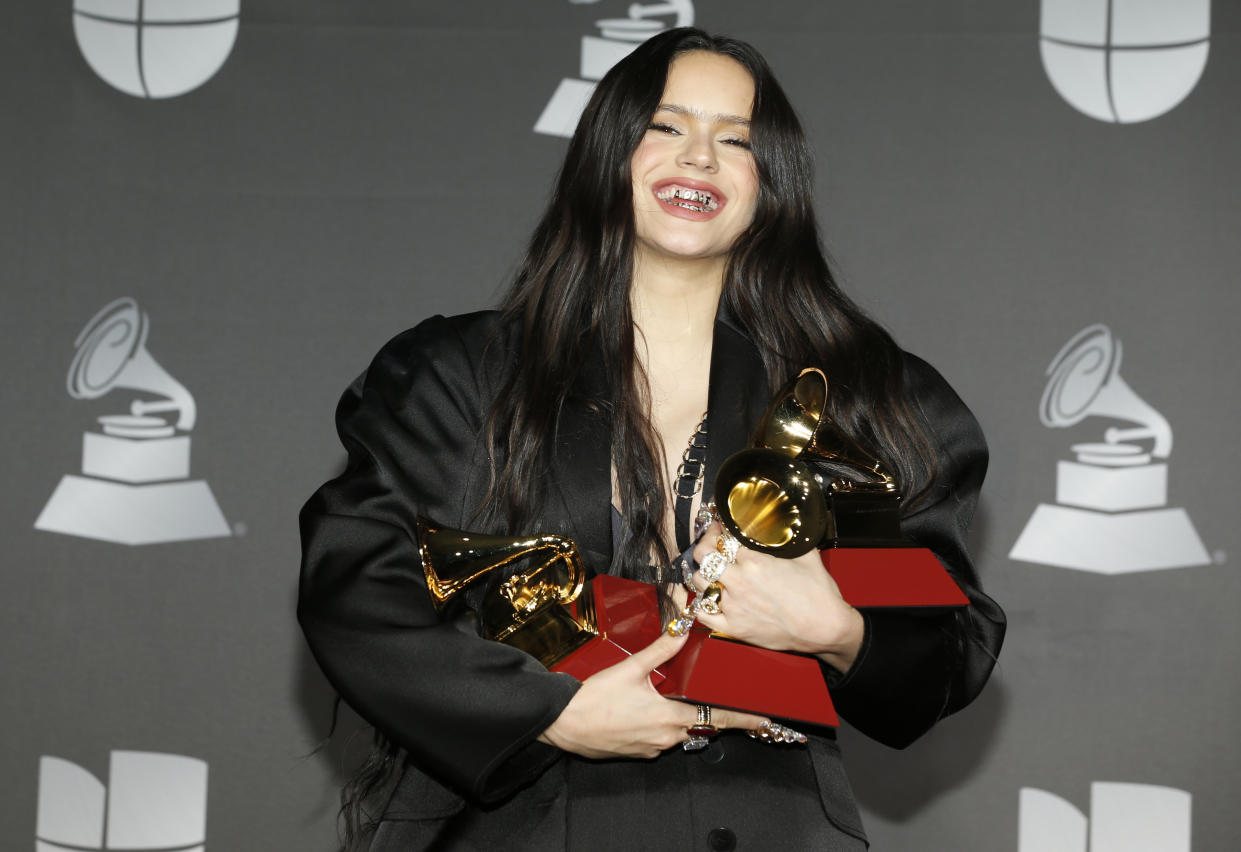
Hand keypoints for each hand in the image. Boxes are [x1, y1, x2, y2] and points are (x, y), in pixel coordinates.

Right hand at [538, 630, 768, 758]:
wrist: (563, 723)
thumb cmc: (595, 698)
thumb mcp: (631, 669)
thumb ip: (661, 650)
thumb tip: (682, 628)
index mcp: (670, 718)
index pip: (717, 720)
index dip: (743, 720)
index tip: (765, 721)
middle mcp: (666, 739)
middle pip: (698, 726)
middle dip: (702, 711)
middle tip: (706, 696)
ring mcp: (651, 749)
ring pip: (677, 733)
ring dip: (677, 717)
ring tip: (663, 698)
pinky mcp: (636, 753)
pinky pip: (658, 739)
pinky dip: (658, 725)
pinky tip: (641, 710)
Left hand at [690, 522, 863, 670]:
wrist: (825, 628)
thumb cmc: (819, 594)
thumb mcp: (806, 553)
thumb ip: (788, 536)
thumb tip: (784, 521)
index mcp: (754, 560)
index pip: (722, 537)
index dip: (718, 530)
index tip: (719, 528)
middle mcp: (739, 581)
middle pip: (703, 556)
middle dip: (704, 545)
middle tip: (710, 544)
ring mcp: (733, 606)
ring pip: (699, 583)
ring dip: (702, 573)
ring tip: (711, 570)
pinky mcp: (733, 627)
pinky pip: (702, 614)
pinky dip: (702, 604)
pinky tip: (710, 598)